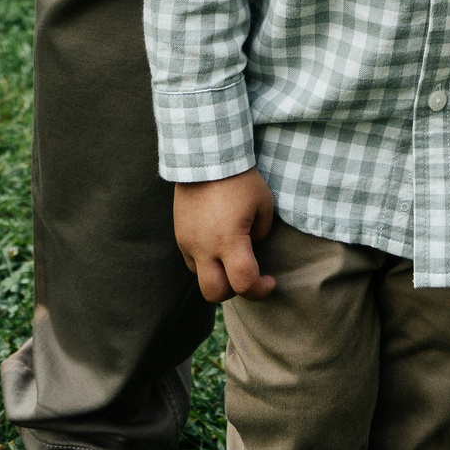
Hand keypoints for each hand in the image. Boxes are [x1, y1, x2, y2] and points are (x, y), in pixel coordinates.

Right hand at [172, 171, 276, 302]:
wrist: (205, 156)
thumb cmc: (239, 178)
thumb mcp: (263, 204)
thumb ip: (260, 232)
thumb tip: (251, 245)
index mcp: (228, 241)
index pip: (244, 283)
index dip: (261, 289)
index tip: (270, 281)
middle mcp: (204, 247)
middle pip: (214, 293)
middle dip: (234, 291)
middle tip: (247, 275)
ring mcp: (188, 242)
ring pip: (200, 277)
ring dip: (217, 275)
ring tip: (231, 256)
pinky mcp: (179, 234)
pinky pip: (192, 259)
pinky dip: (206, 260)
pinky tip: (216, 242)